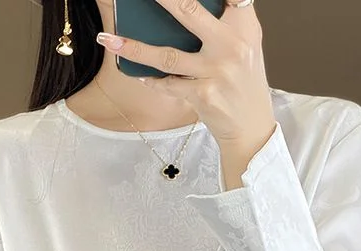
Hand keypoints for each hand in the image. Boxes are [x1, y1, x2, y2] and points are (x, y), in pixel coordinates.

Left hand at [96, 0, 275, 150]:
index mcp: (245, 25)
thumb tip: (181, 5)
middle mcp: (233, 45)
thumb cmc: (243, 83)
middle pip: (189, 10)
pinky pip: (168, 84)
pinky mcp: (203, 95)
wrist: (251, 128)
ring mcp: (217, 71)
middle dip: (161, 0)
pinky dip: (152, 79)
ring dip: (134, 48)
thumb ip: (225, 20)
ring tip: (109, 40)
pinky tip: (139, 74)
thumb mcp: (244, 45)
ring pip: (167, 55)